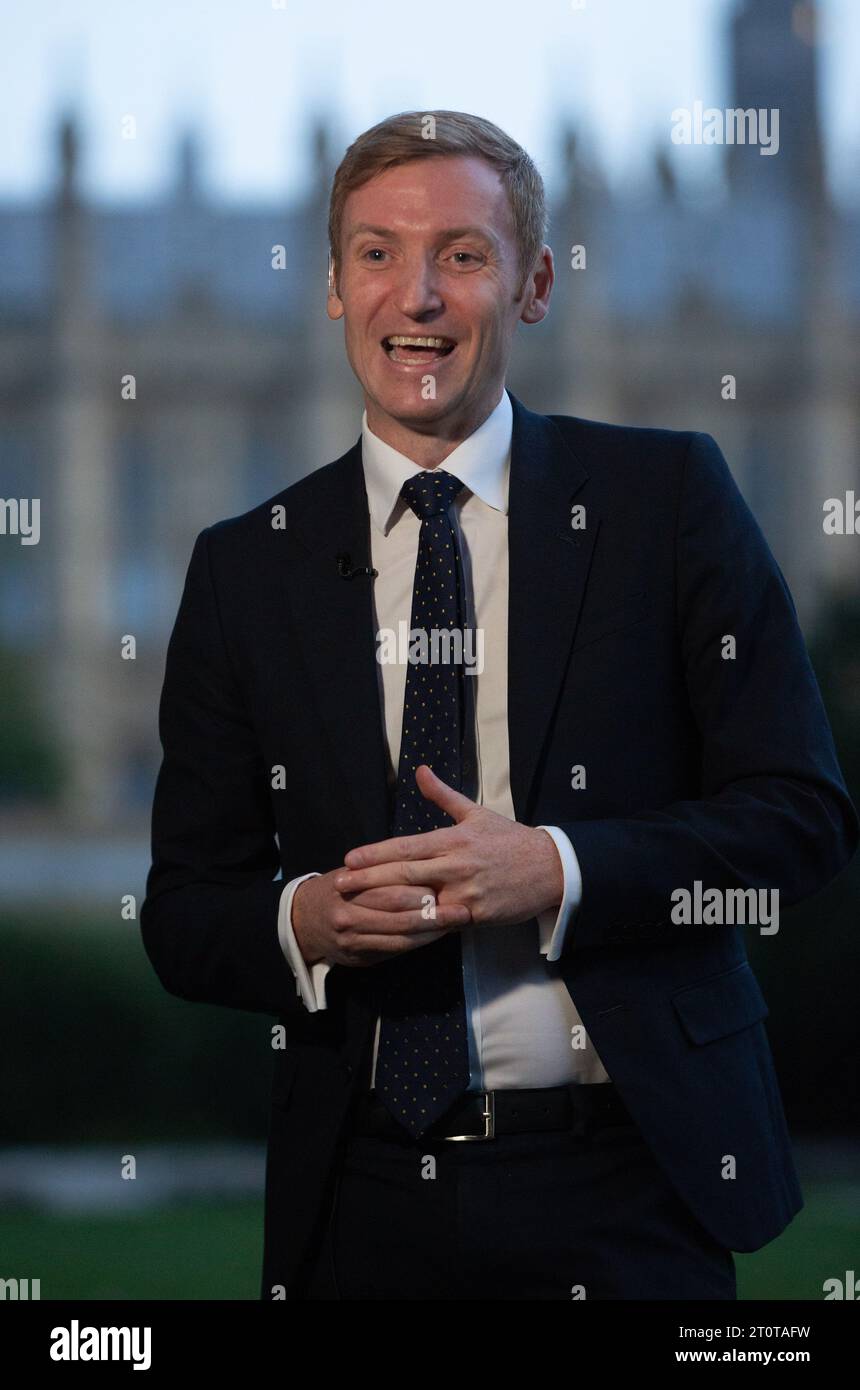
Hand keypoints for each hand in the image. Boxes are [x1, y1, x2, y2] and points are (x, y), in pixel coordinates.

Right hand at [291, 865, 470, 968]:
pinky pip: (396, 950)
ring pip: (400, 934)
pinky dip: (420, 942)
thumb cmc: (339, 889)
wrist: (304, 921)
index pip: (389, 885)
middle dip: (432, 909)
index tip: (446, 880)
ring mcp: (353, 938)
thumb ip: (381, 870)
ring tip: (457, 921)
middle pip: (397, 910)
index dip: (419, 884)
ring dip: (432, 929)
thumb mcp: (352, 871)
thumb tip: (425, 866)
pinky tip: (438, 935)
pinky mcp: (359, 956)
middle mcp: (348, 913)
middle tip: (461, 905)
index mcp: (348, 885)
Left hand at [334, 765, 563, 928]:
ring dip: (387, 907)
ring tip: (359, 910)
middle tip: (341, 884)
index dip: (375, 853)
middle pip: (405, 873)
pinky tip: (396, 931)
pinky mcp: (477, 914)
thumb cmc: (510, 840)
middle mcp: (456, 864)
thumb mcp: (476, 813)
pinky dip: (420, 926)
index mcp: (453, 839)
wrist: (550, 867)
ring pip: (420, 901)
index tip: (349, 859)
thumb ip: (443, 795)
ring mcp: (466, 891)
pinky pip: (442, 924)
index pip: (406, 846)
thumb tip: (419, 771)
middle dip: (369, 880)